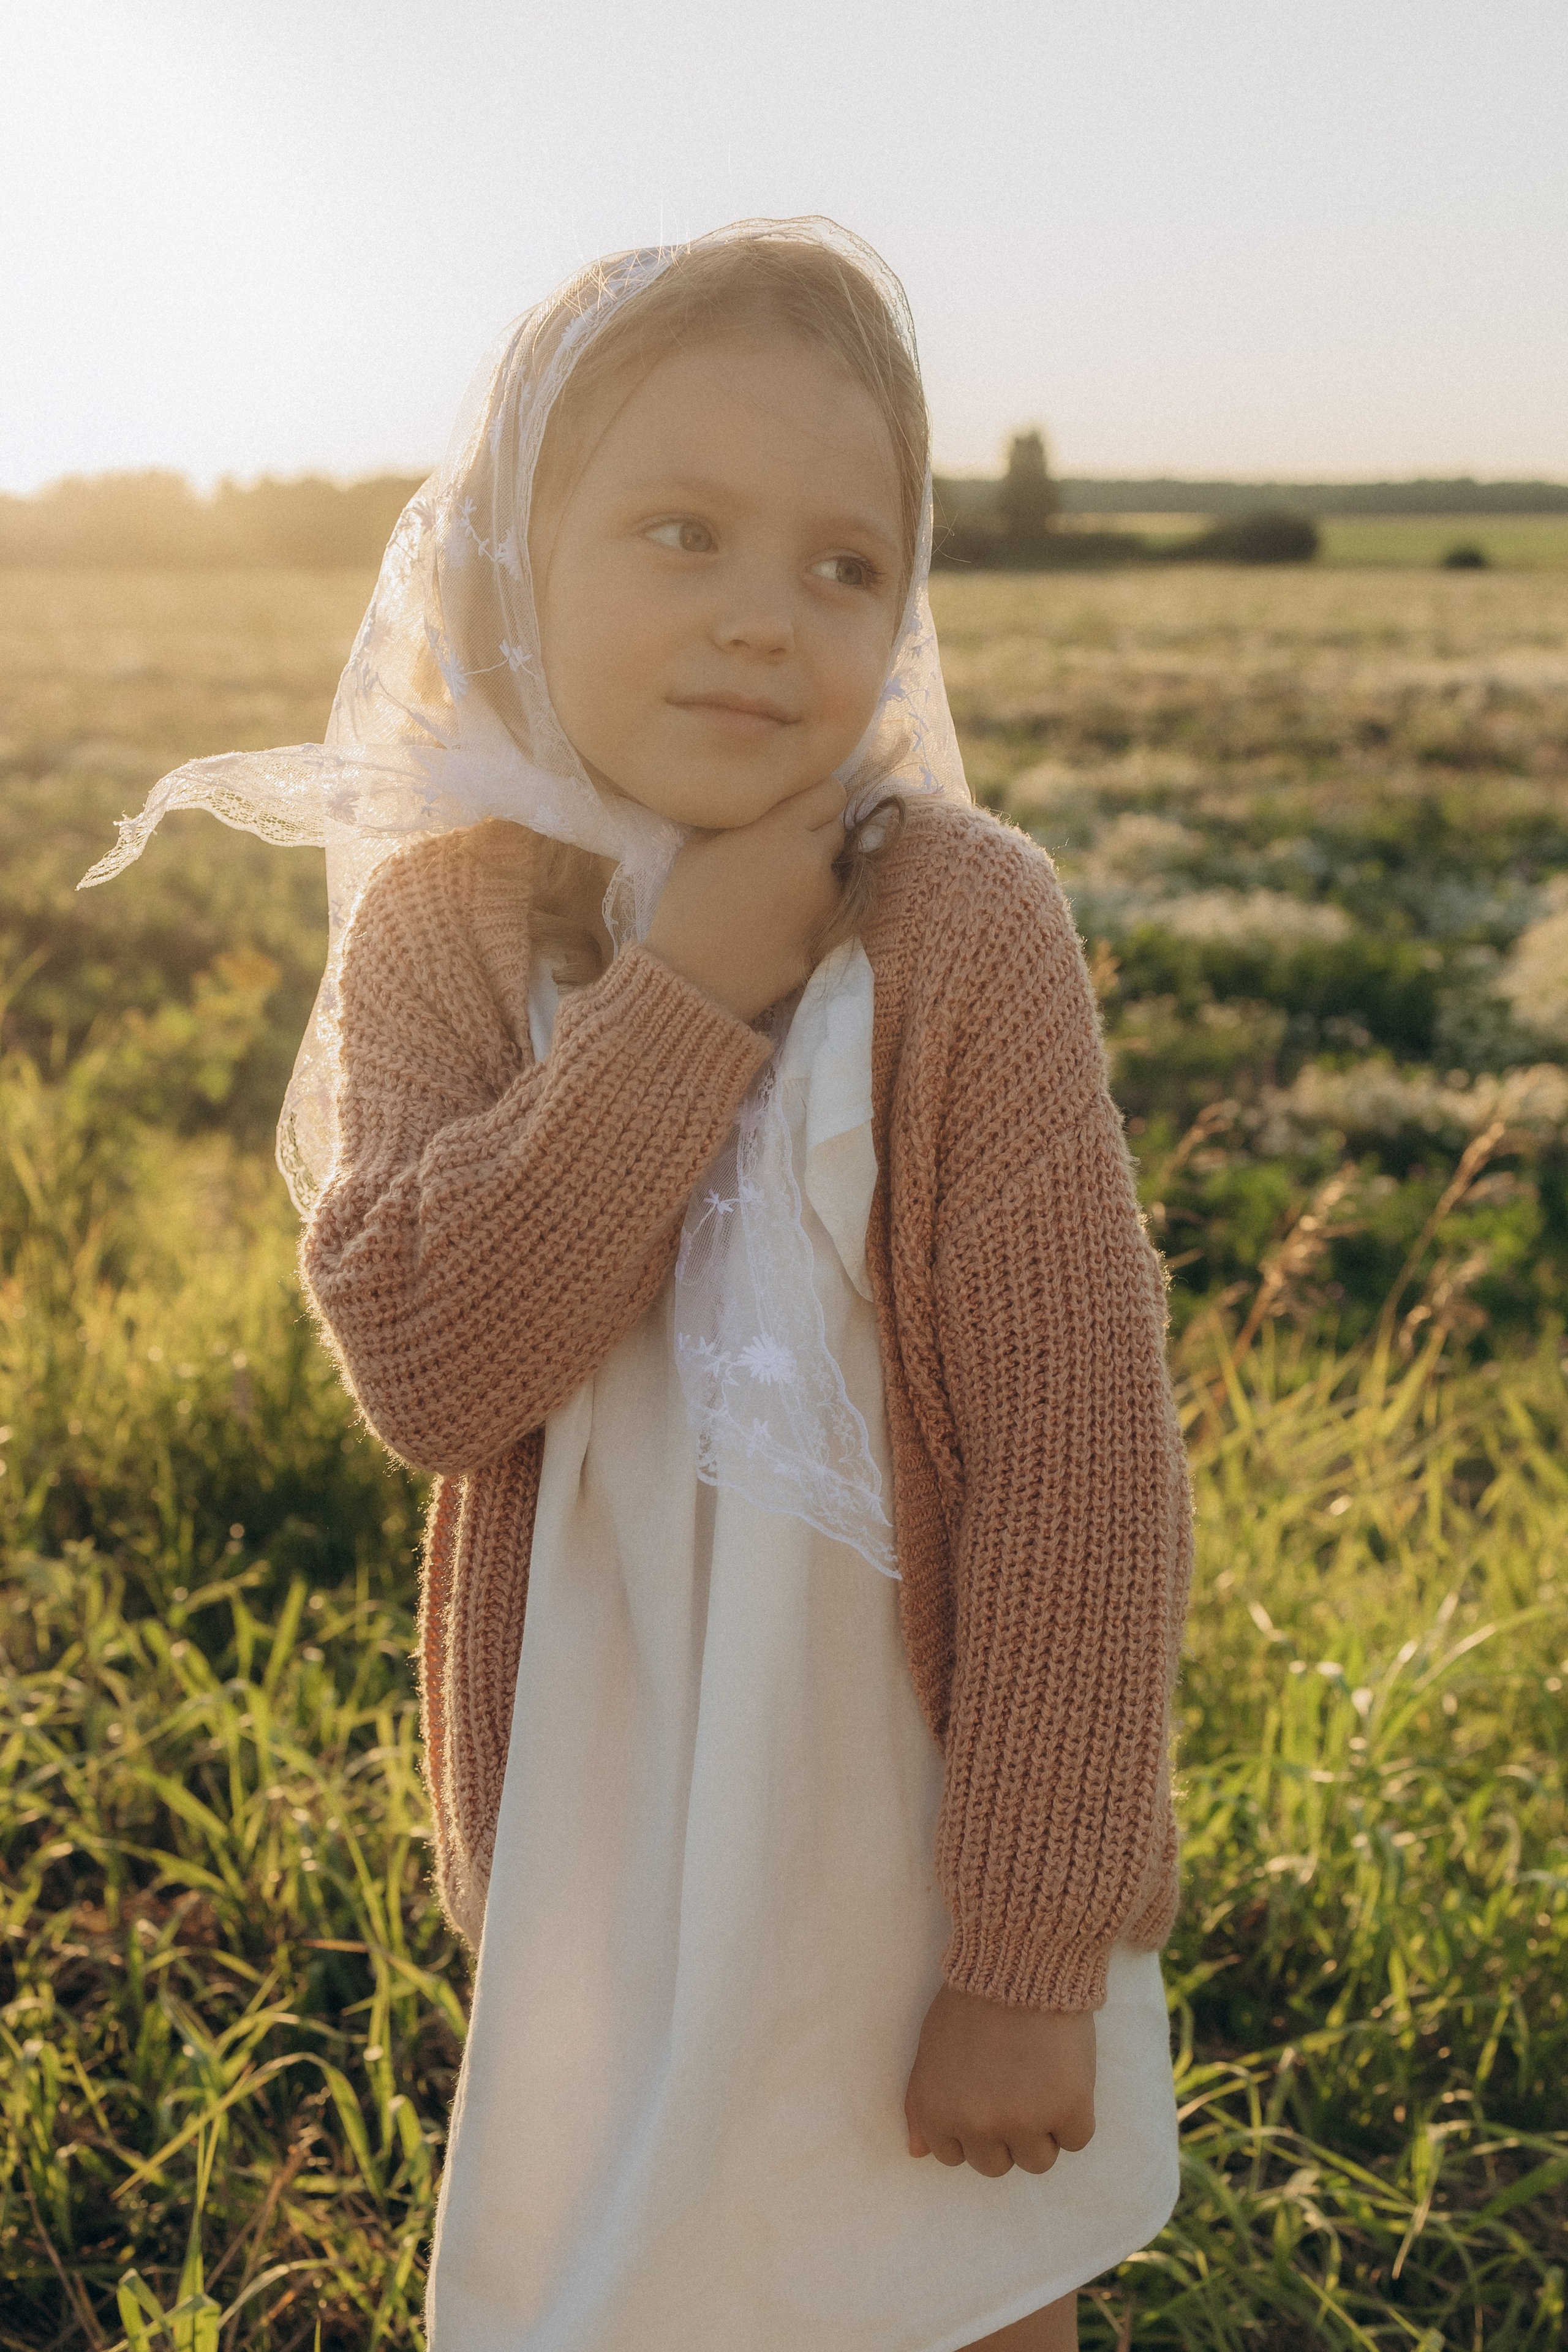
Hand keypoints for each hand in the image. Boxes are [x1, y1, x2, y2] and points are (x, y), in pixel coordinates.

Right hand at [644, 777, 845, 1020]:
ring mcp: (826, 895)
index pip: (831, 791)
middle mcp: (812, 856)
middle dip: (816, 835)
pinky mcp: (831, 929)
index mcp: (780, 826)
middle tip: (783, 853)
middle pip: (837, 828)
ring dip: (817, 872)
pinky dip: (814, 907)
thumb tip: (772, 798)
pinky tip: (782, 921)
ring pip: (836, 868)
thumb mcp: (702, 842)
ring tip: (777, 893)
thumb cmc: (688, 904)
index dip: (815, 800)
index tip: (798, 812)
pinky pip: (831, 904)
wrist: (694, 975)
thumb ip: (748, 813)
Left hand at [904, 1985, 1095, 2177]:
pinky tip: (1065, 2074)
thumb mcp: (930, 2049)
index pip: (956, 2156)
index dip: (973, 2124)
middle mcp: (978, 2126)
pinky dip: (1075, 2114)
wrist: (1020, 1959)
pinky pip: (1076, 2140)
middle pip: (997, 2165)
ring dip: (1042, 2130)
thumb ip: (920, 2103)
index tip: (986, 2092)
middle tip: (1015, 2085)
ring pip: (1038, 2161)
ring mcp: (1025, 2122)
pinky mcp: (1069, 2110)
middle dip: (1006, 2131)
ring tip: (1041, 2080)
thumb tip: (918, 2152)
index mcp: (939, 2113)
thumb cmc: (971, 2001)